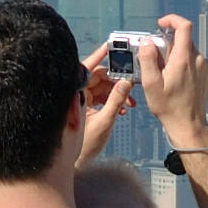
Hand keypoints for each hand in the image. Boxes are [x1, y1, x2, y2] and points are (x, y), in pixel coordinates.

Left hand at [75, 45, 135, 166]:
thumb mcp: (104, 122)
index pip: (87, 68)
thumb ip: (116, 101)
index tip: (110, 46)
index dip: (99, 56)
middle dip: (116, 80)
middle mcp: (77, 94)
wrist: (76, 162)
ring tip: (131, 102)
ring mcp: (81, 100)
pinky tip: (123, 108)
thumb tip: (126, 82)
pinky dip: (113, 100)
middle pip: (98, 77)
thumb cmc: (83, 146)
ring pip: (102, 87)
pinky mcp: (86, 107)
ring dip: (117, 92)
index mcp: (76, 93)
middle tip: (132, 81)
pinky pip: (101, 97)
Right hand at [134, 14, 207, 145]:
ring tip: (163, 73)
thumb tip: (147, 42)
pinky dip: (179, 61)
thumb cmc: (169, 107)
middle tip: (154, 59)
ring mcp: (202, 66)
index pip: (184, 26)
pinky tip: (172, 78)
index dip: (171, 19)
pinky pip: (190, 59)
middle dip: (166, 43)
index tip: (160, 24)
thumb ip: (148, 59)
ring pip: (185, 49)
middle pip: (182, 38)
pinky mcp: (204, 73)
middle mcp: (197, 60)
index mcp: (184, 59)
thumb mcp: (151, 84)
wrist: (188, 124)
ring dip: (172, 54)